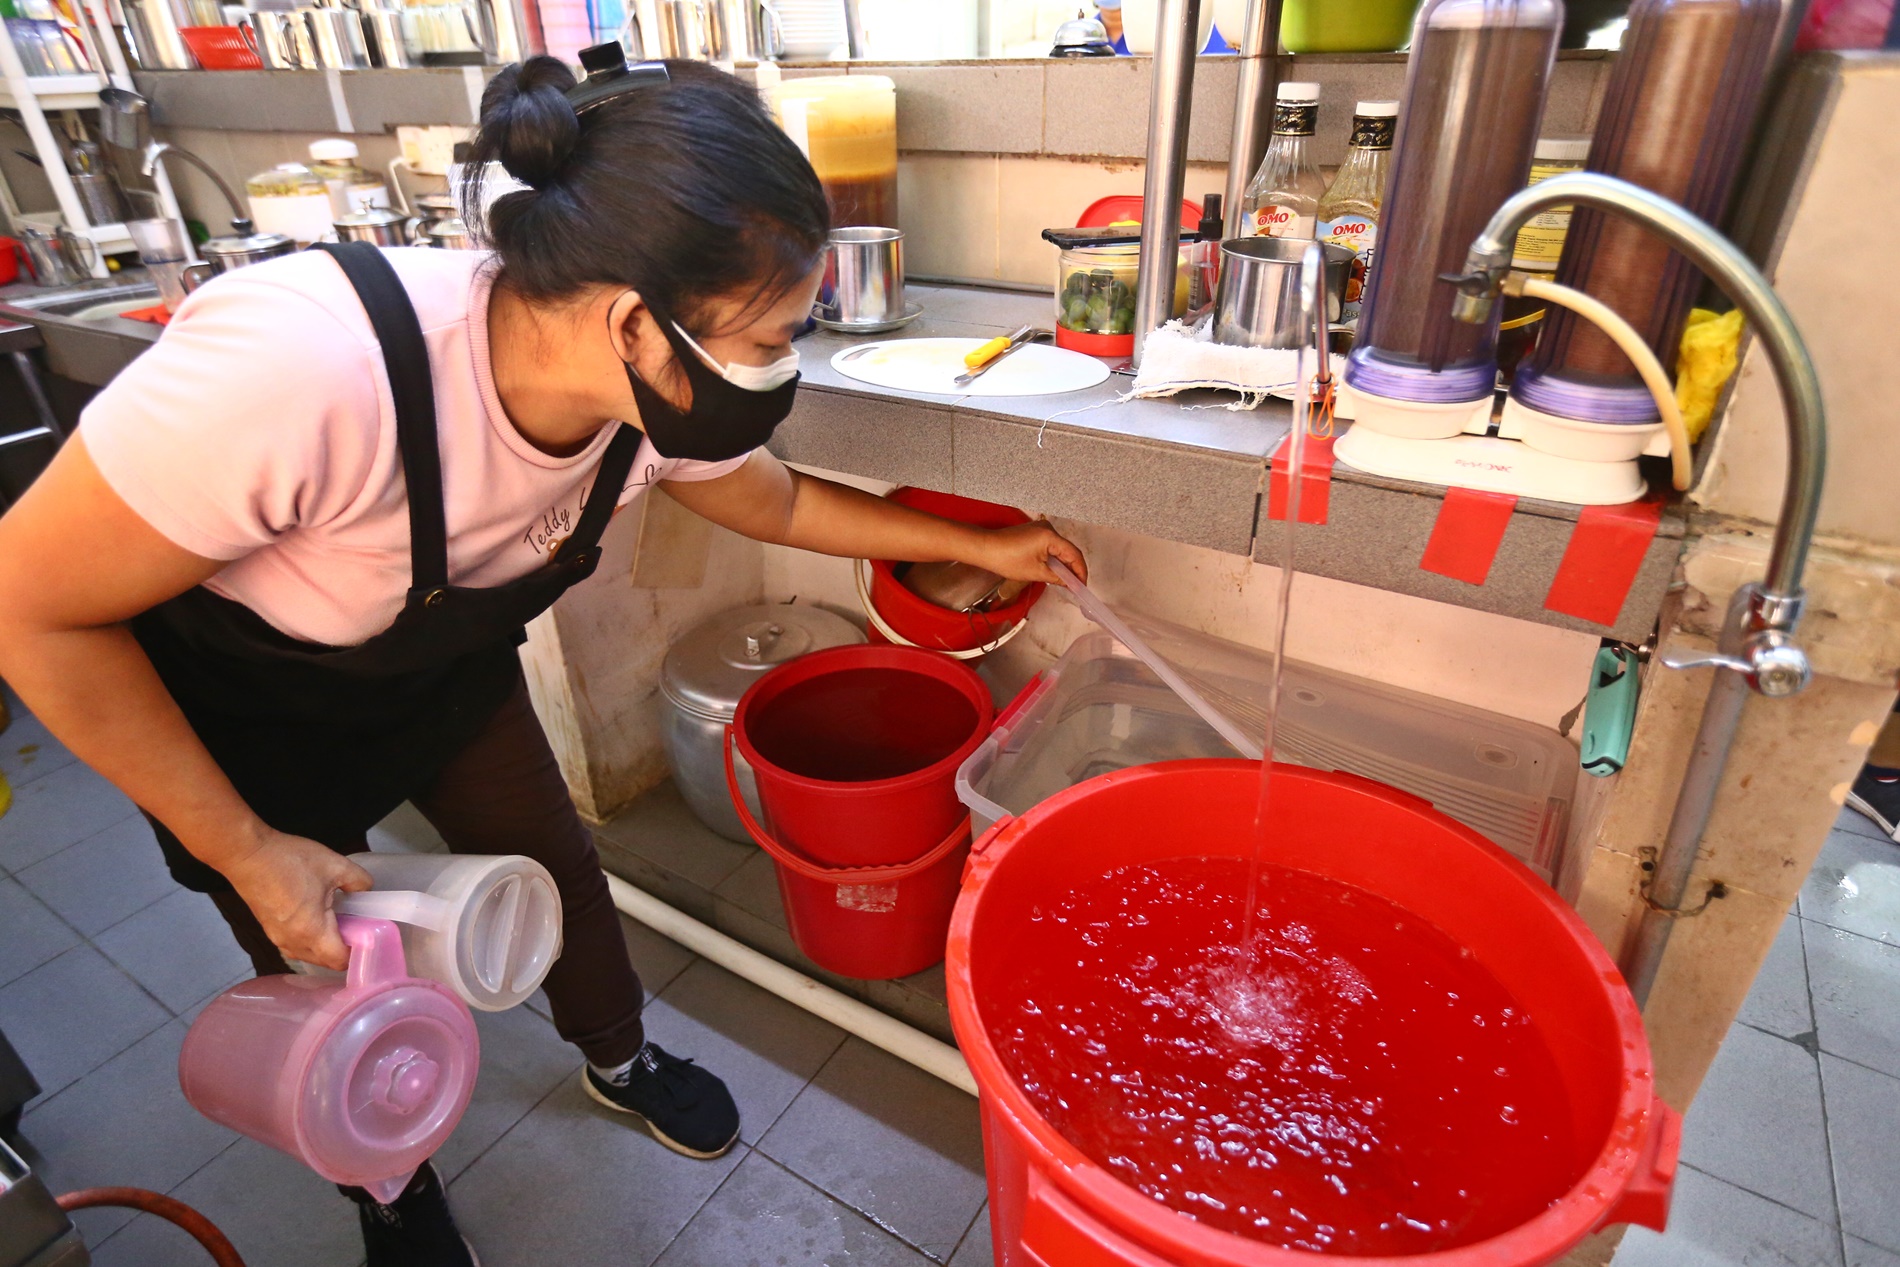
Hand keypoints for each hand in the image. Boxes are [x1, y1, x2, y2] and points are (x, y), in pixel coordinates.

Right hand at [219, 827, 371, 970]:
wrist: (247, 854)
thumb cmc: (290, 861)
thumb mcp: (335, 865)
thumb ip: (359, 880)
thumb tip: (366, 890)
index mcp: (311, 932)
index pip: (339, 961)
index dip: (357, 952)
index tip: (367, 935)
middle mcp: (292, 942)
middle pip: (323, 961)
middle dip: (342, 949)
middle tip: (354, 925)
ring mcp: (277, 938)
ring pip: (307, 955)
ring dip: (324, 945)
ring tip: (336, 919)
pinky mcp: (268, 929)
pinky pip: (294, 945)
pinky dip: (308, 939)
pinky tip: (316, 916)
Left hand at [975, 521, 1087, 585]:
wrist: (985, 549)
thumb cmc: (1006, 559)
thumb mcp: (1036, 572)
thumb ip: (1058, 577)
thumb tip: (1072, 583)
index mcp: (1050, 536)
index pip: (1074, 554)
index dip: (1081, 571)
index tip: (1082, 586)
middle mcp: (1048, 528)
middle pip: (1068, 550)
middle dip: (1073, 569)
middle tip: (1076, 586)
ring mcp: (1041, 529)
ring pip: (1060, 549)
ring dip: (1063, 565)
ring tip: (1066, 582)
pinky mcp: (1035, 532)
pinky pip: (1051, 546)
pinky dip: (1054, 559)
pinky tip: (1055, 571)